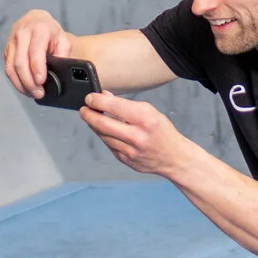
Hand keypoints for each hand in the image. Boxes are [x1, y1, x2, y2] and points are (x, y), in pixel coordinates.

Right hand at [4, 10, 72, 98]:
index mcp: (39, 29)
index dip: (37, 68)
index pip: (35, 51)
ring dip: (21, 84)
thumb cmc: (50, 32)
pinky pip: (8, 68)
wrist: (36, 21)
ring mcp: (11, 41)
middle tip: (39, 93)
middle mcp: (22, 34)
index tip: (41, 82)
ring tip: (32, 93)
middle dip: (29, 82)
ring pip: (11, 68)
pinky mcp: (6, 50)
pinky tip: (25, 87)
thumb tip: (60, 71)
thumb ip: (63, 54)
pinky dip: (16, 81)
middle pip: (20, 63)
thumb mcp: (63, 39)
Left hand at [80, 91, 194, 176]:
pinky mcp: (125, 160)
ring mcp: (130, 150)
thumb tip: (104, 97)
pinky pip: (108, 145)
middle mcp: (137, 136)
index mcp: (145, 119)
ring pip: (103, 135)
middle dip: (88, 114)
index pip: (114, 106)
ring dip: (94, 125)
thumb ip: (125, 104)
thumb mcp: (150, 111)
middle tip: (84, 109)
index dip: (97, 101)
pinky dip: (104, 136)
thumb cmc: (162, 131)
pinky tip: (105, 130)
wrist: (174, 158)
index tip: (90, 97)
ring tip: (92, 117)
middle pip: (102, 123)